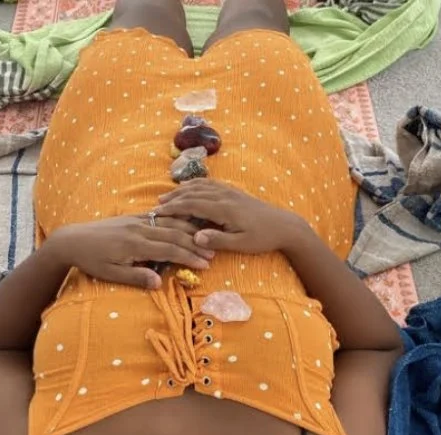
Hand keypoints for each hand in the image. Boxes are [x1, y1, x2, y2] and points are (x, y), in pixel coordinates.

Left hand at [47, 215, 213, 289]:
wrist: (73, 239)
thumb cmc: (91, 260)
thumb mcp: (111, 274)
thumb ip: (136, 277)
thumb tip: (159, 284)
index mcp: (135, 245)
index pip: (169, 250)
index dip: (189, 257)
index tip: (205, 264)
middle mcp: (139, 229)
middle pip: (173, 234)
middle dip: (194, 244)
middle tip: (212, 253)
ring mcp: (136, 221)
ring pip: (169, 223)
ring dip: (189, 231)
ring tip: (205, 238)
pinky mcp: (133, 217)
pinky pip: (159, 217)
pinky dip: (175, 219)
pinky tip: (186, 223)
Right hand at [153, 179, 311, 254]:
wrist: (284, 226)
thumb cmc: (263, 238)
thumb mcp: (241, 244)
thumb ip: (218, 241)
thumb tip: (196, 238)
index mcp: (224, 209)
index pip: (193, 205)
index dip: (174, 208)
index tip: (158, 213)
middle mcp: (225, 196)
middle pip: (193, 193)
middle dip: (173, 198)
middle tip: (156, 206)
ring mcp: (229, 192)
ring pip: (200, 186)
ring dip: (182, 190)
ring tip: (167, 197)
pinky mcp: (234, 192)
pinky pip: (210, 184)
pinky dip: (195, 184)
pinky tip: (189, 188)